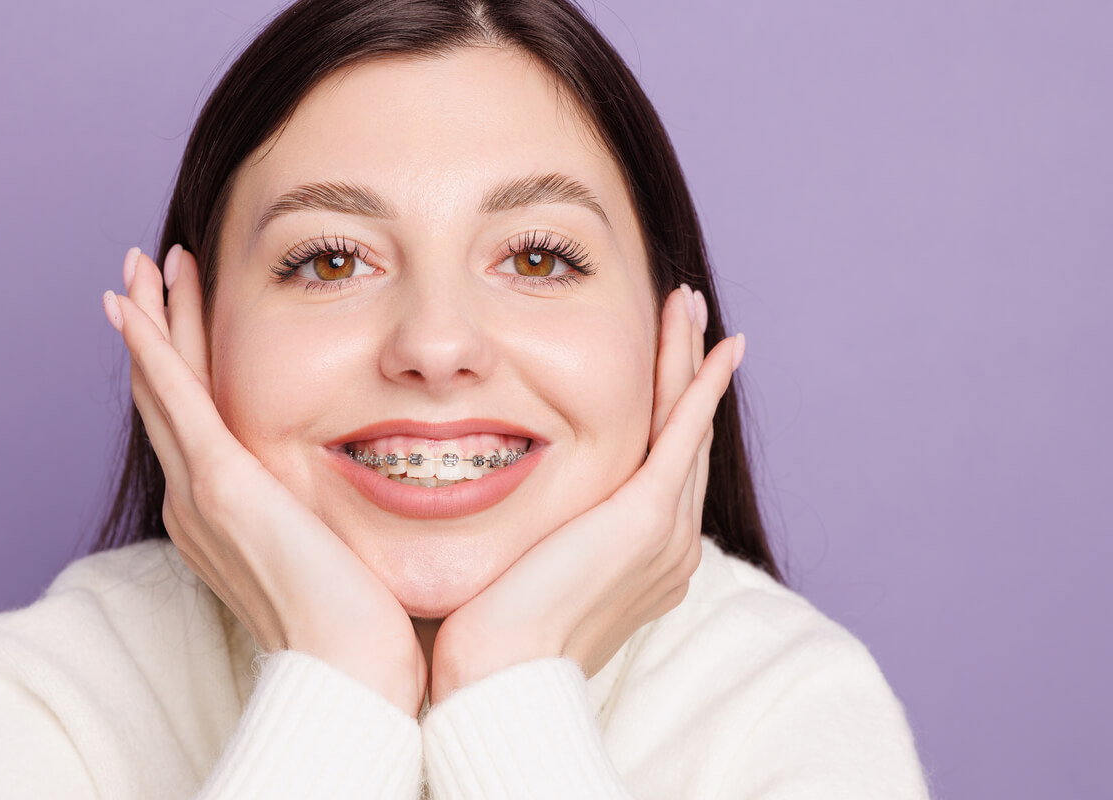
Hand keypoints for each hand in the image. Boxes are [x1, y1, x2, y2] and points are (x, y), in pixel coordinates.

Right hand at [102, 245, 426, 717]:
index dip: (185, 360)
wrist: (353, 668)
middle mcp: (198, 500)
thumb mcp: (339, 542)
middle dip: (158, 327)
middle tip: (148, 270)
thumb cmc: (361, 619)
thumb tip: (374, 471)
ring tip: (144, 266)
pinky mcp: (221, 484)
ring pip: (166, 384)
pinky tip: (136, 302)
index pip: (199, 417)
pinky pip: (177, 397)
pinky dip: (153, 346)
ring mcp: (202, 491)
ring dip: (153, 321)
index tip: (184, 309)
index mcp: (225, 512)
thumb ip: (332, 502)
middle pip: (170, 393)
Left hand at [429, 285, 741, 701]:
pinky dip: (700, 385)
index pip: (660, 465)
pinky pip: (683, 432)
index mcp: (644, 559)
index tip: (659, 362)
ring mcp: (665, 531)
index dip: (665, 408)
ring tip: (689, 305)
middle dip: (685, 369)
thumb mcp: (524, 570)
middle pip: (682, 436)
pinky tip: (716, 345)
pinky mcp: (646, 516)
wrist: (499, 675)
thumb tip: (499, 509)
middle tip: (687, 313)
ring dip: (689, 359)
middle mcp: (669, 545)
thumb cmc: (494, 635)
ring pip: (684, 423)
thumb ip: (537, 533)